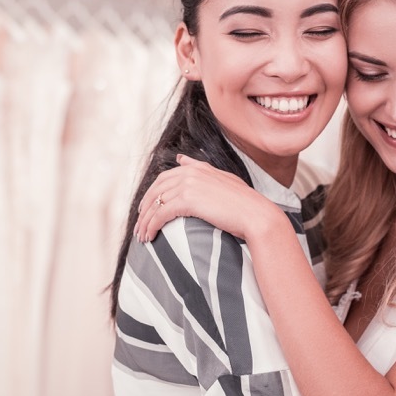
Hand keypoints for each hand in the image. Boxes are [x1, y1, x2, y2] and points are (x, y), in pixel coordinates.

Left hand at [135, 154, 286, 242]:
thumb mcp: (223, 179)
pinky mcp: (187, 201)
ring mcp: (188, 185)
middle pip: (156, 190)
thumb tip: (181, 159)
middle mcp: (190, 173)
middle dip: (144, 209)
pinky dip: (151, 226)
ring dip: (145, 221)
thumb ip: (201, 168)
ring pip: (156, 204)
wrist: (256, 215)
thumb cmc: (245, 203)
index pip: (164, 178)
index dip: (152, 193)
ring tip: (142, 236)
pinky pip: (161, 214)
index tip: (145, 207)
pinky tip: (150, 236)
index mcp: (198, 168)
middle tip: (139, 225)